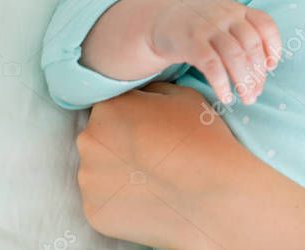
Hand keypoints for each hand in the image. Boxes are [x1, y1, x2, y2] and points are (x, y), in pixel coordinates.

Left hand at [76, 82, 244, 247]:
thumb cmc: (201, 138)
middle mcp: (89, 142)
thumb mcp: (182, 95)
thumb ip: (151, 92)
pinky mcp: (95, 212)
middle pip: (100, 140)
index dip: (135, 118)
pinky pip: (104, 202)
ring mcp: (89, 181)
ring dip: (119, 174)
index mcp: (107, 109)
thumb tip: (141, 97)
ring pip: (99, 172)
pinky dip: (121, 201)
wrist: (215, 192)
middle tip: (154, 155)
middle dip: (121, 145)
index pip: (113, 109)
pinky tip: (148, 199)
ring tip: (153, 179)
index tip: (154, 130)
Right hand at [149, 0, 282, 104]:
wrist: (162, 19)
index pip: (266, 25)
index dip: (273, 47)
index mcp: (239, 10)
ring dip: (244, 81)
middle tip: (256, 93)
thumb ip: (245, 36)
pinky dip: (222, 84)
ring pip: (235, 56)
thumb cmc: (203, 27)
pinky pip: (212, 66)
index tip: (271, 67)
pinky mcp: (191, 42)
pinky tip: (226, 97)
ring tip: (247, 98)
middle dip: (258, 73)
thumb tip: (266, 70)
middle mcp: (226, 15)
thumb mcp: (226, 21)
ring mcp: (208, 28)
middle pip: (252, 46)